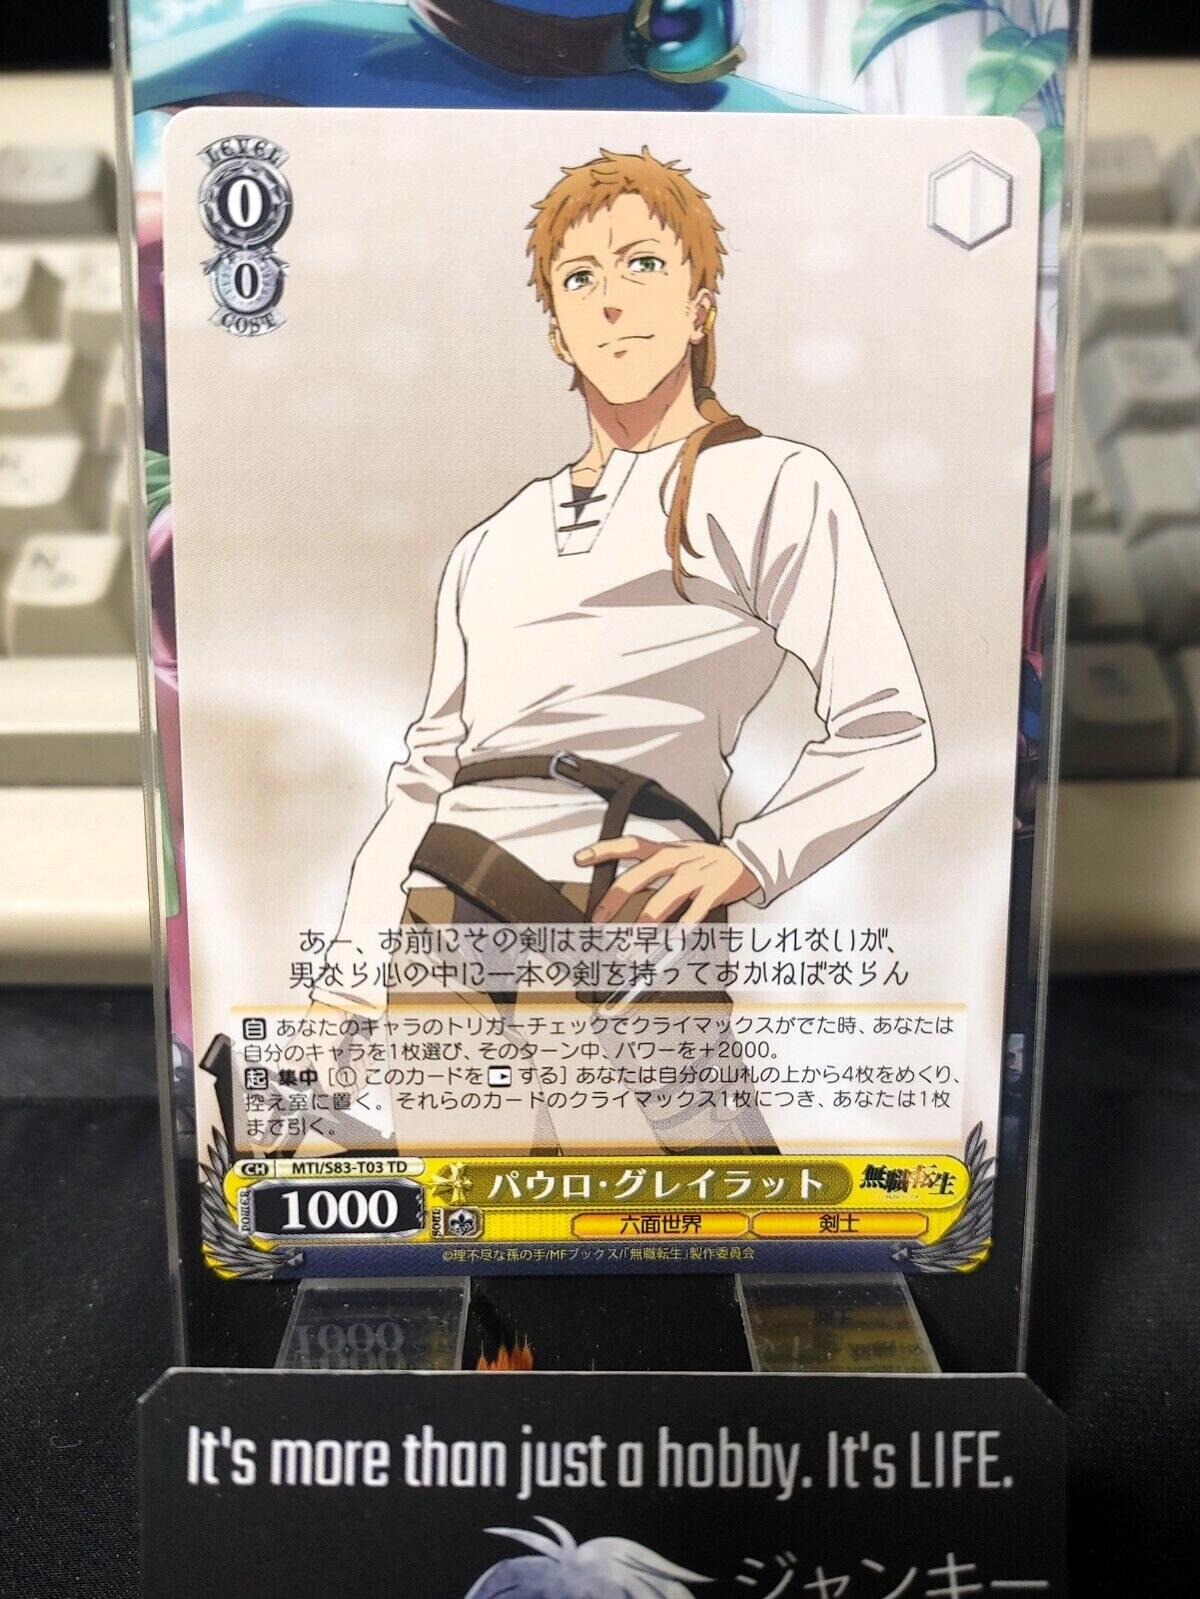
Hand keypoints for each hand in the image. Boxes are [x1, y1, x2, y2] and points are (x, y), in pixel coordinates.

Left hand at [574, 836, 760, 923]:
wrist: (751, 856)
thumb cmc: (706, 862)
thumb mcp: (678, 855)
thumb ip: (650, 868)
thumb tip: (617, 892)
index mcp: (665, 850)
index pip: (629, 844)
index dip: (603, 850)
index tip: (578, 859)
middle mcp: (677, 858)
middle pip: (640, 875)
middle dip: (616, 898)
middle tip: (599, 920)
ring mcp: (697, 873)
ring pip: (667, 895)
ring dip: (647, 918)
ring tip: (632, 939)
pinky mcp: (716, 888)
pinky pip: (697, 910)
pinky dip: (685, 925)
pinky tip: (674, 940)